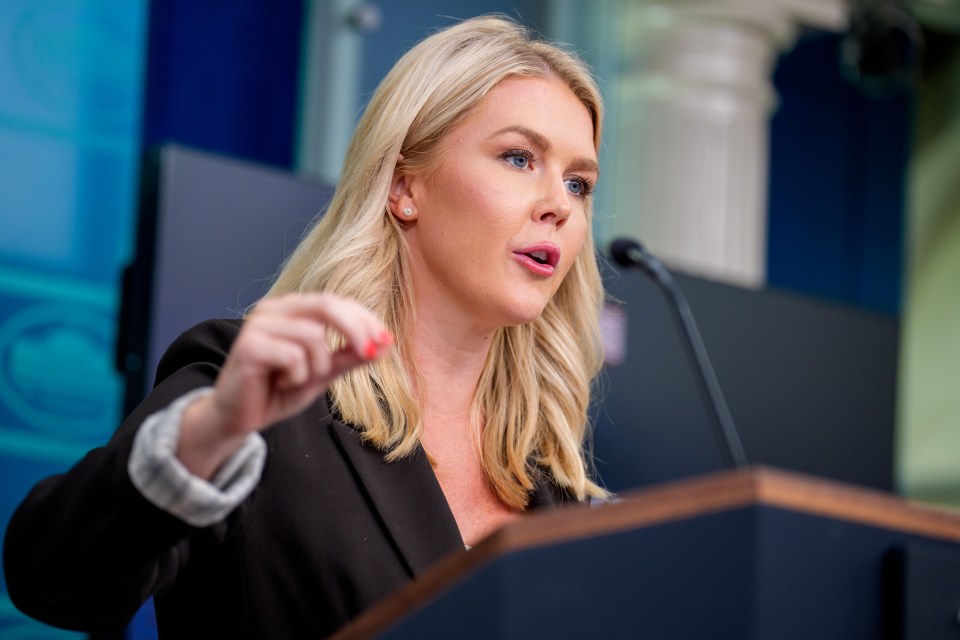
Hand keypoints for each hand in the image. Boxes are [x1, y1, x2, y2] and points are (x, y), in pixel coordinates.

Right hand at [177, 293, 391, 477]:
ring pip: (313, 336)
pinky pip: (293, 356)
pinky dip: (296, 377)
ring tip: (296, 380)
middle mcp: (274, 309)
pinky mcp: (249, 345)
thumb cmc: (277, 391)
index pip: (337, 302)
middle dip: (356, 330)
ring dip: (316, 367)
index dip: (365, 319)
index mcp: (292, 309)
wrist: (237, 419)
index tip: (387, 340)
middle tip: (371, 353)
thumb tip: (385, 344)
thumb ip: (349, 357)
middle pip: (327, 305)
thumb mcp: (323, 373)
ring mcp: (258, 324)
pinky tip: (279, 383)